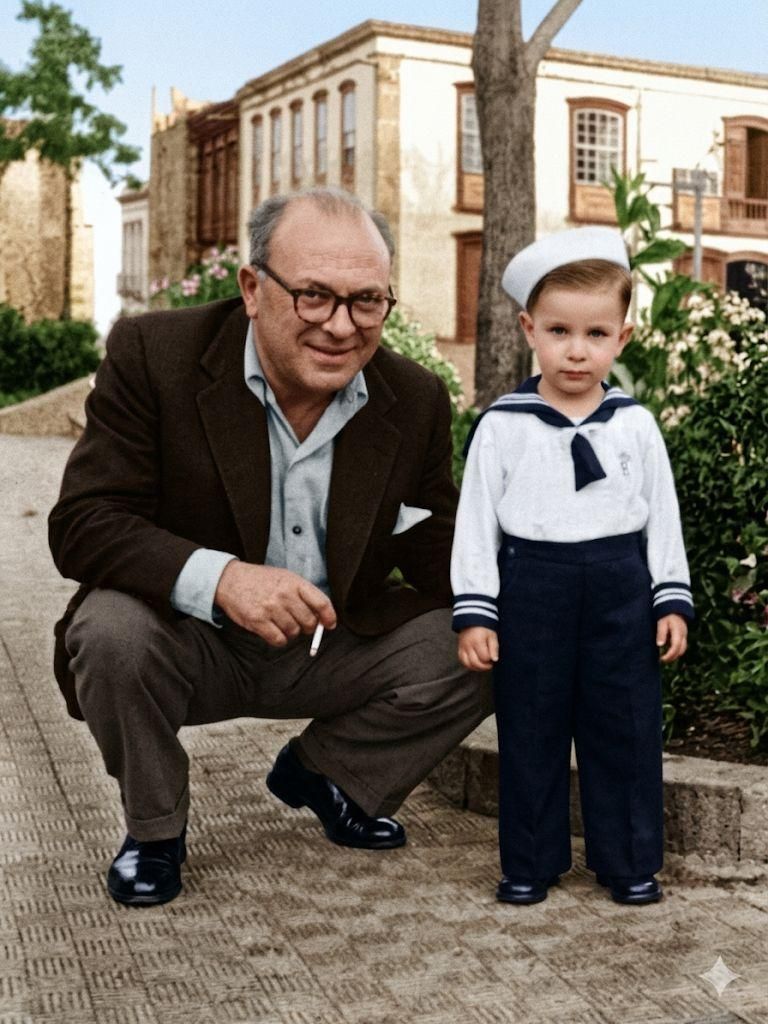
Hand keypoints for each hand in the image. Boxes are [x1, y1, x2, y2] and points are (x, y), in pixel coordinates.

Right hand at [215, 561, 335, 645]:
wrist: (230, 580)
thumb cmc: (261, 581)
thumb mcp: (285, 578)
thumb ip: (303, 594)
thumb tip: (321, 617)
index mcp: (294, 582)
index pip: (321, 603)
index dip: (329, 617)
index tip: (330, 624)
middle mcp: (284, 595)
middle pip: (309, 622)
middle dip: (308, 627)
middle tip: (300, 624)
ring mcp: (270, 608)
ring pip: (294, 632)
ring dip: (291, 632)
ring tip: (282, 623)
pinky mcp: (257, 621)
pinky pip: (278, 640)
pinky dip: (279, 639)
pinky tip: (273, 630)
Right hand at [458, 626, 498, 670]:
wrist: (472, 621)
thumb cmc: (484, 629)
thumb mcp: (492, 636)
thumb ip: (494, 648)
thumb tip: (495, 660)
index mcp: (477, 641)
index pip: (484, 657)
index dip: (490, 660)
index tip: (493, 658)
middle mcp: (468, 645)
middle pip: (475, 663)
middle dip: (484, 666)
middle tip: (489, 664)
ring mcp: (462, 648)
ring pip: (468, 664)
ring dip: (477, 668)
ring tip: (483, 665)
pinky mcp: (460, 649)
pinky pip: (463, 661)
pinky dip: (469, 665)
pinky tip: (476, 664)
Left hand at [656, 613, 687, 662]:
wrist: (674, 609)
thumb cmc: (666, 616)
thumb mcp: (662, 623)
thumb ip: (661, 633)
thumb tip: (660, 645)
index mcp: (678, 632)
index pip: (676, 646)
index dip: (670, 655)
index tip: (662, 659)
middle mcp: (683, 635)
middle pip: (681, 650)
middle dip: (672, 657)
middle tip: (662, 660)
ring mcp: (684, 636)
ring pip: (682, 649)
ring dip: (674, 655)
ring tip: (663, 657)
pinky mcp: (683, 637)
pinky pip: (681, 647)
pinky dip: (675, 651)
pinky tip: (666, 651)